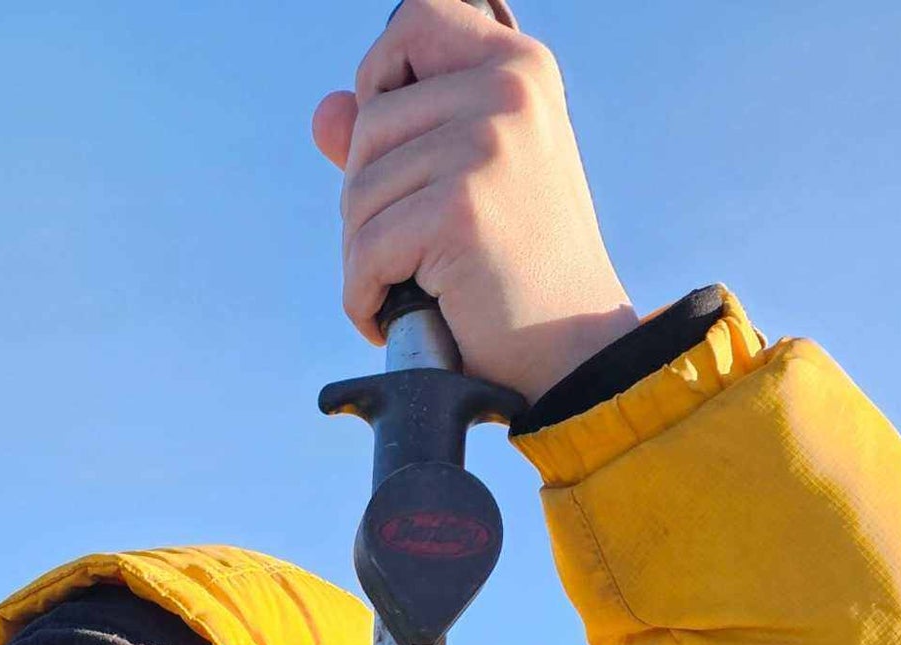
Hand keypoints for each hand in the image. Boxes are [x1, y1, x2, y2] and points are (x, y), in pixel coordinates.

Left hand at [313, 0, 637, 406]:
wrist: (575, 355)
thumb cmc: (521, 274)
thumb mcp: (469, 184)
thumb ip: (400, 140)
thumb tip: (325, 112)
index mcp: (519, 68)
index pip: (416, 19)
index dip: (381, 75)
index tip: (394, 143)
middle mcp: (506, 91)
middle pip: (369, 123)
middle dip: (367, 199)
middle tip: (409, 250)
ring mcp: (485, 146)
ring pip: (359, 190)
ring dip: (365, 255)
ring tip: (411, 285)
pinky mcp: (459, 210)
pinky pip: (365, 249)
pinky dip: (365, 297)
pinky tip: (395, 315)